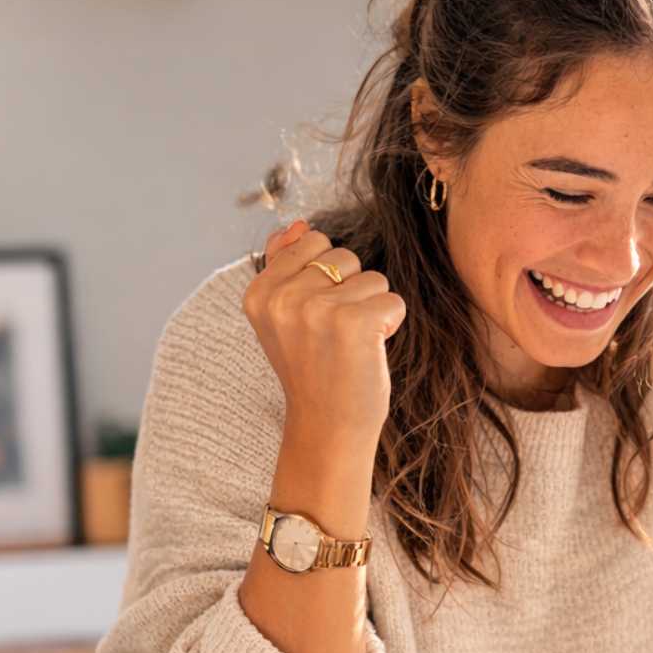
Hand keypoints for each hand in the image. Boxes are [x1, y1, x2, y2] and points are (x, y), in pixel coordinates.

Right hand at [241, 221, 406, 442]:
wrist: (326, 428)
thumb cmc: (313, 370)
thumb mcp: (285, 318)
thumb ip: (286, 266)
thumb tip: (299, 225)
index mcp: (259, 292)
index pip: (312, 243)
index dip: (326, 279)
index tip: (315, 319)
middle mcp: (283, 298)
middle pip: (344, 257)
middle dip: (351, 291)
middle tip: (335, 335)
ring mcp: (317, 309)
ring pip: (373, 278)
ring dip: (372, 309)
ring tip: (350, 345)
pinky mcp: (353, 323)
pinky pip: (393, 301)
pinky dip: (390, 325)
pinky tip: (368, 352)